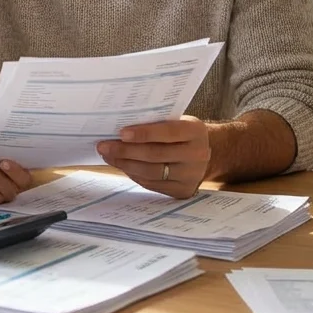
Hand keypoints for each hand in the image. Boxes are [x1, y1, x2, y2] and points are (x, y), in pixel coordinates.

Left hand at [96, 116, 210, 198]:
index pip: (168, 132)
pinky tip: (121, 165)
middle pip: (155, 155)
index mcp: (195, 132)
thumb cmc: (183, 133)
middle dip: (125, 150)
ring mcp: (191, 176)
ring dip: (125, 164)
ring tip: (108, 155)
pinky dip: (133, 174)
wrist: (208, 153)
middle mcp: (197, 155)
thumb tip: (119, 128)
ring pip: (151, 172)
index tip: (121, 133)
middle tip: (103, 145)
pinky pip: (152, 184)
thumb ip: (156, 123)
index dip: (143, 133)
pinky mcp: (182, 191)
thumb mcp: (178, 121)